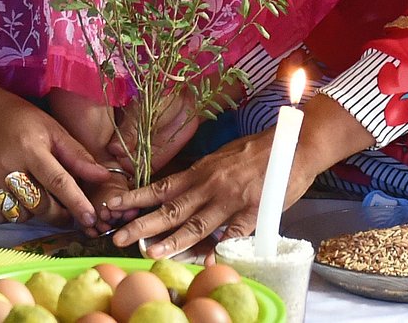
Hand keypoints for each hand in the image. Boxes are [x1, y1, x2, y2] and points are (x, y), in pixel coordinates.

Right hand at [0, 83, 108, 227]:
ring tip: (38, 195)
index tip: (90, 219)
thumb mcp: (52, 128)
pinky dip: (13, 214)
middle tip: (68, 213)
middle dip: (59, 214)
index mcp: (30, 146)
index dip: (76, 202)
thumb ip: (77, 154)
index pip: (58, 181)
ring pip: (21, 214)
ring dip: (35, 213)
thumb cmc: (21, 120)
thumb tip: (103, 177)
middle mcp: (8, 165)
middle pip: (40, 205)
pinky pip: (1, 217)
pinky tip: (18, 197)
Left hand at [102, 91, 373, 257]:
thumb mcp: (225, 158)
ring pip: (196, 223)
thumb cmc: (259, 151)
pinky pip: (233, 234)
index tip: (113, 207)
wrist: (294, 143)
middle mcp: (211, 183)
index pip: (162, 186)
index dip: (137, 198)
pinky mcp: (253, 211)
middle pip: (171, 208)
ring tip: (149, 253)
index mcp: (202, 170)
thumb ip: (205, 177)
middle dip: (142, 224)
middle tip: (116, 238)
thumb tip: (185, 193)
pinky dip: (220, 248)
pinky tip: (208, 262)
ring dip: (172, 240)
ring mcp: (231, 198)